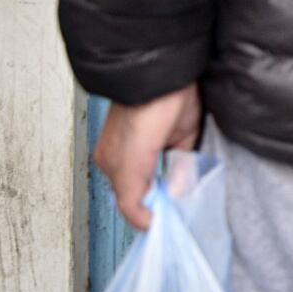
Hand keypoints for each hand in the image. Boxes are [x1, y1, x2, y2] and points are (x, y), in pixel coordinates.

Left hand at [94, 85, 201, 230]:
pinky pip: (131, 204)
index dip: (155, 201)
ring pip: (131, 202)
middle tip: (175, 218)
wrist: (163, 71)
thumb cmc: (172, 91)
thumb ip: (179, 165)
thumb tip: (180, 191)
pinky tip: (160, 220)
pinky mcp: (123, 169)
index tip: (172, 212)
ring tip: (171, 220)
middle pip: (132, 197)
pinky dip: (146, 216)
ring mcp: (112, 164)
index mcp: (122, 148)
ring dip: (151, 212)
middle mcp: (110, 158)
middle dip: (154, 208)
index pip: (135, 185)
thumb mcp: (182, 135)